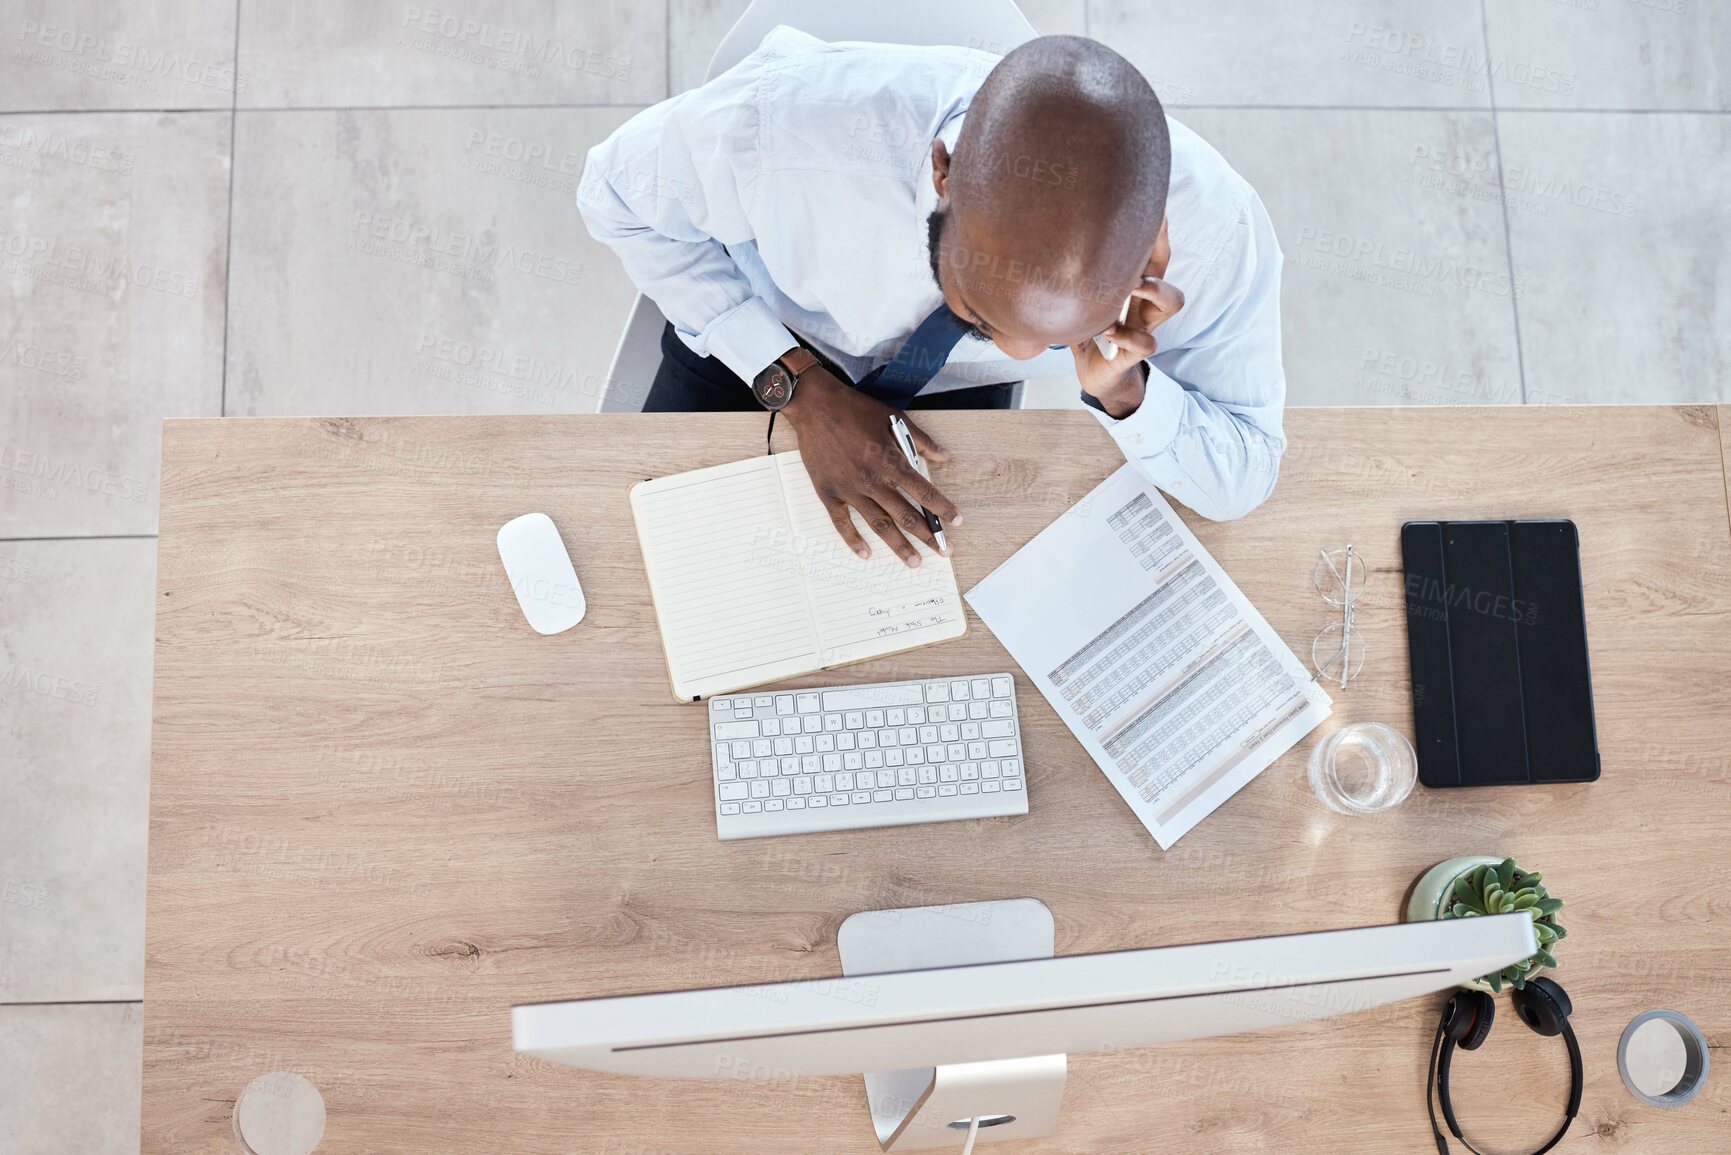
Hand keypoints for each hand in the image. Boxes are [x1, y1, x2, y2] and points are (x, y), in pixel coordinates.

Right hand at [780, 365, 960, 567]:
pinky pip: (842, 522)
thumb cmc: (854, 409)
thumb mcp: (893, 418)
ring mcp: (850, 490)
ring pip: (879, 524)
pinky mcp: (829, 493)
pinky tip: (865, 554)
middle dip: (927, 536)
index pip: (924, 492)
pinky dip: (853, 540)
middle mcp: (872, 481)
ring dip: (898, 546)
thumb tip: (944, 456)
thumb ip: (921, 441)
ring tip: (913, 562)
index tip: (956, 522)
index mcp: (890, 462)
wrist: (815, 406)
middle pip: (905, 515)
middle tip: (943, 552)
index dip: (943, 509)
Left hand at [1071, 220, 1183, 417]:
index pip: (1145, 246)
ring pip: (1172, 301)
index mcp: (1131, 282)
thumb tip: (1034, 238)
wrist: (1095, 370)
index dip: (1147, 224)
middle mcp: (1144, 298)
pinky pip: (1145, 342)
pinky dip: (1125, 335)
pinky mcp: (1136, 350)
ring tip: (1132, 286)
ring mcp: (1145, 323)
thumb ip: (1066, 274)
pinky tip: (1106, 331)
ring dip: (1155, 290)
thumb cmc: (1086, 327)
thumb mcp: (1078, 297)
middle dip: (1155, 245)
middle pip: (1166, 263)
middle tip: (1133, 239)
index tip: (1140, 204)